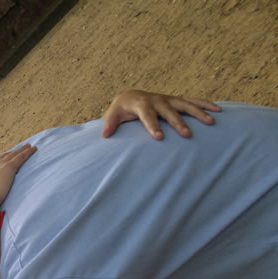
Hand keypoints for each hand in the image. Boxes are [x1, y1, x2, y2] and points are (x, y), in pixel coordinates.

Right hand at [0, 144, 36, 205]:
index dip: (3, 158)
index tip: (8, 156)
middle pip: (6, 156)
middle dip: (14, 152)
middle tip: (21, 148)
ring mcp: (1, 165)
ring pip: (15, 154)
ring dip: (23, 150)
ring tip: (30, 146)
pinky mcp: (9, 167)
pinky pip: (21, 158)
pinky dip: (28, 153)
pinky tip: (34, 149)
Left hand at [102, 89, 220, 138]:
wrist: (131, 96)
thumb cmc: (121, 109)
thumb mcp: (113, 114)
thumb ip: (110, 124)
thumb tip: (104, 135)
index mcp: (142, 104)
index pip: (147, 116)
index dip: (152, 126)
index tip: (158, 137)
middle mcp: (158, 100)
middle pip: (169, 112)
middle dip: (178, 123)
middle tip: (187, 135)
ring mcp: (169, 99)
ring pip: (186, 105)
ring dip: (199, 112)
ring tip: (212, 122)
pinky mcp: (177, 100)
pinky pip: (194, 101)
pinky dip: (206, 104)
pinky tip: (219, 111)